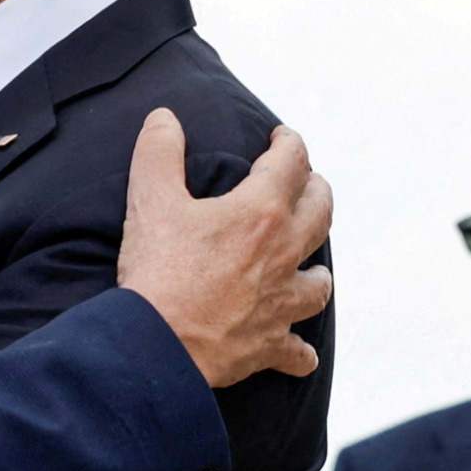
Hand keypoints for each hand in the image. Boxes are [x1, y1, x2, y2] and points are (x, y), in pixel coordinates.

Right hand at [116, 108, 333, 388]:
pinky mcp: (271, 344)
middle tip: (304, 182)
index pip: (292, 162)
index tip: (281, 136)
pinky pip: (299, 352)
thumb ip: (158, 152)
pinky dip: (299, 350)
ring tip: (306, 263)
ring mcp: (282, 303)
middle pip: (321, 212)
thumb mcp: (149, 200)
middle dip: (316, 189)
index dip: (289, 142)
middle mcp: (284, 254)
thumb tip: (164, 118)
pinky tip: (297, 349)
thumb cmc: (157, 271)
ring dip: (316, 269)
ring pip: (320, 283)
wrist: (157, 344)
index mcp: (260, 212)